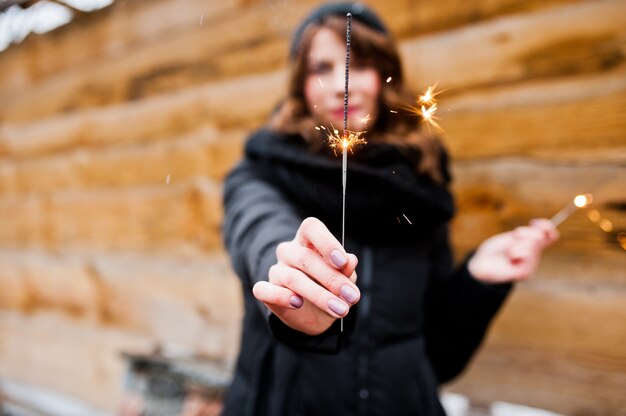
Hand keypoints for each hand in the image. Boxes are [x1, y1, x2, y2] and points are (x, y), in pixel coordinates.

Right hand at [252, 217, 359, 335]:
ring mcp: (276, 270)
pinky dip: (281, 297)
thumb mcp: (344, 279)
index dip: (326, 242)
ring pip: (292, 278)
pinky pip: (263, 290)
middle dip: (332, 279)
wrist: (314, 314)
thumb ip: (346, 269)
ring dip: (319, 295)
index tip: (342, 261)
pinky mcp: (265, 290)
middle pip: (305, 258)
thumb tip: (351, 260)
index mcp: (308, 239)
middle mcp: (289, 251)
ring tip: (340, 309)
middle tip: (352, 296)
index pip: (311, 228)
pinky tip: (298, 303)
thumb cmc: (330, 287)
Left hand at [468, 219, 558, 283]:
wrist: (482, 264)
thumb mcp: (512, 237)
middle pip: (539, 237)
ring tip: (508, 251)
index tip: (534, 222)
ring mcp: (531, 265)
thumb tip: (541, 232)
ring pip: (531, 245)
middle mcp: (535, 256)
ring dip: (517, 243)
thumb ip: (527, 234)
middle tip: (513, 238)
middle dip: (524, 233)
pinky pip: (525, 256)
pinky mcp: (524, 273)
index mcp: (535, 246)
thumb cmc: (496, 249)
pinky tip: (509, 257)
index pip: (551, 236)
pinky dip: (515, 252)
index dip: (546, 227)